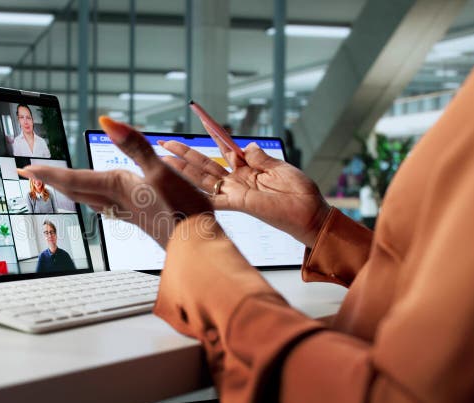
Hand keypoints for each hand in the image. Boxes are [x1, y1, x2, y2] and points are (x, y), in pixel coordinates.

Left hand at [18, 117, 214, 248]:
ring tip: (65, 186)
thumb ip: (134, 145)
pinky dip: (100, 200)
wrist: (199, 249)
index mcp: (119, 188)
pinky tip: (109, 203)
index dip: (49, 173)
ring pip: (93, 201)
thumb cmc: (182, 211)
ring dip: (75, 192)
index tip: (26, 169)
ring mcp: (132, 213)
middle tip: (35, 175)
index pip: (74, 179)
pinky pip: (112, 208)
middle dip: (55, 182)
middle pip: (77, 191)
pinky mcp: (146, 219)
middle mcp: (120, 201)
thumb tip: (106, 119)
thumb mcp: (160, 170)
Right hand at [159, 139, 329, 247]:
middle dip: (185, 153)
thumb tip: (247, 146)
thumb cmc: (300, 194)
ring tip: (163, 158)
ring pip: (202, 178)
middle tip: (165, 142)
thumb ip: (261, 158)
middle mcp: (237, 180)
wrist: (310, 214)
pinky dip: (196, 193)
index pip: (225, 148)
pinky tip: (179, 188)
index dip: (213, 133)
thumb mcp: (281, 168)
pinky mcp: (238, 203)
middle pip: (205, 164)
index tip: (200, 116)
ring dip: (182, 168)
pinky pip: (212, 198)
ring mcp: (235, 192)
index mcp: (249, 169)